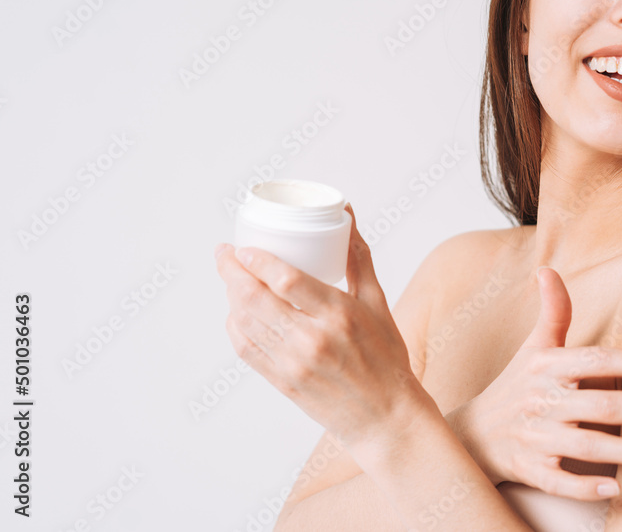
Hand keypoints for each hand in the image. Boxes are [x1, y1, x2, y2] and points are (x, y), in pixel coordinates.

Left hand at [214, 203, 426, 452]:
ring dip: (230, 295)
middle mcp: (312, 339)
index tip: (243, 246)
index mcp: (339, 315)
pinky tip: (236, 311)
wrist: (385, 415)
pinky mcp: (282, 382)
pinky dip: (234, 325)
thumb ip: (358, 259)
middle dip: (231, 271)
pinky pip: (246, 349)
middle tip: (224, 253)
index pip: (286, 280)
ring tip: (230, 277)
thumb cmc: (386, 356)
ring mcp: (293, 363)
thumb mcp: (378, 302)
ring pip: (244, 322)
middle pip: (254, 298)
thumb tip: (346, 217)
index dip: (257, 260)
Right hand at [455, 266, 621, 500]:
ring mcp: (535, 437)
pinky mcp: (528, 470)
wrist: (472, 433)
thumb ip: (552, 312)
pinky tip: (619, 489)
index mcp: (547, 367)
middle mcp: (542, 401)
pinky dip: (586, 486)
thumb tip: (546, 270)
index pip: (596, 360)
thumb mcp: (533, 348)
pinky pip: (560, 481)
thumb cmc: (516, 386)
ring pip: (587, 447)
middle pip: (602, 406)